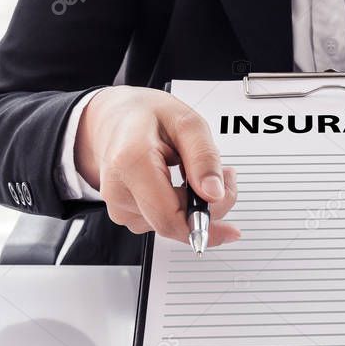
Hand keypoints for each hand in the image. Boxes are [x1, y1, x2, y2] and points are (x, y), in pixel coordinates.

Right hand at [75, 85, 239, 245]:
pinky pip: (164, 220)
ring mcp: (120, 207)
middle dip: (209, 209)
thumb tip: (214, 194)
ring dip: (196, 205)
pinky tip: (182, 183)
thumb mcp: (186, 121)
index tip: (230, 229)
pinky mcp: (126, 215)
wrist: (114, 118)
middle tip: (226, 175)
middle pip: (174, 224)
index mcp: (131, 163)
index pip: (169, 217)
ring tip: (197, 171)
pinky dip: (182, 206)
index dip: (203, 224)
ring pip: (172, 224)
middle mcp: (119, 191)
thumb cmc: (145, 116)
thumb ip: (203, 157)